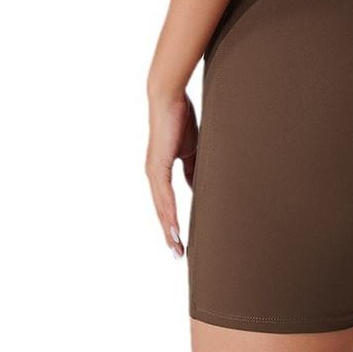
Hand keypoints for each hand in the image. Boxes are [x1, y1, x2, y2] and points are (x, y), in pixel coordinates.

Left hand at [145, 90, 198, 258]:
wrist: (169, 98)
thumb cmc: (180, 118)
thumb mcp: (192, 148)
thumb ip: (194, 168)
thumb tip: (198, 185)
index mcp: (162, 171)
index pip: (168, 202)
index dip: (173, 221)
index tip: (181, 239)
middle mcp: (154, 175)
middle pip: (162, 211)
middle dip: (170, 233)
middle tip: (179, 254)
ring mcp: (154, 171)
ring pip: (161, 207)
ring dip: (169, 229)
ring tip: (176, 247)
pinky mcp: (157, 166)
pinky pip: (164, 195)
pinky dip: (168, 212)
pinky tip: (173, 226)